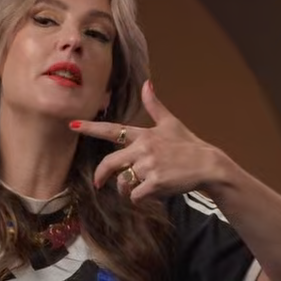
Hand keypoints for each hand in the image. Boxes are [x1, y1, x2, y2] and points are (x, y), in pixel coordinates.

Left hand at [71, 81, 227, 204]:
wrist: (208, 165)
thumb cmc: (188, 145)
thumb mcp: (171, 123)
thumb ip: (155, 105)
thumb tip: (147, 83)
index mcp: (144, 134)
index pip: (112, 130)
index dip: (90, 128)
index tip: (72, 125)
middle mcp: (143, 148)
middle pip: (110, 164)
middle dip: (101, 176)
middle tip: (98, 183)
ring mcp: (149, 166)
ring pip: (123, 183)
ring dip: (128, 189)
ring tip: (143, 185)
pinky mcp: (155, 182)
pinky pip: (136, 195)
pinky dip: (140, 198)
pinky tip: (153, 193)